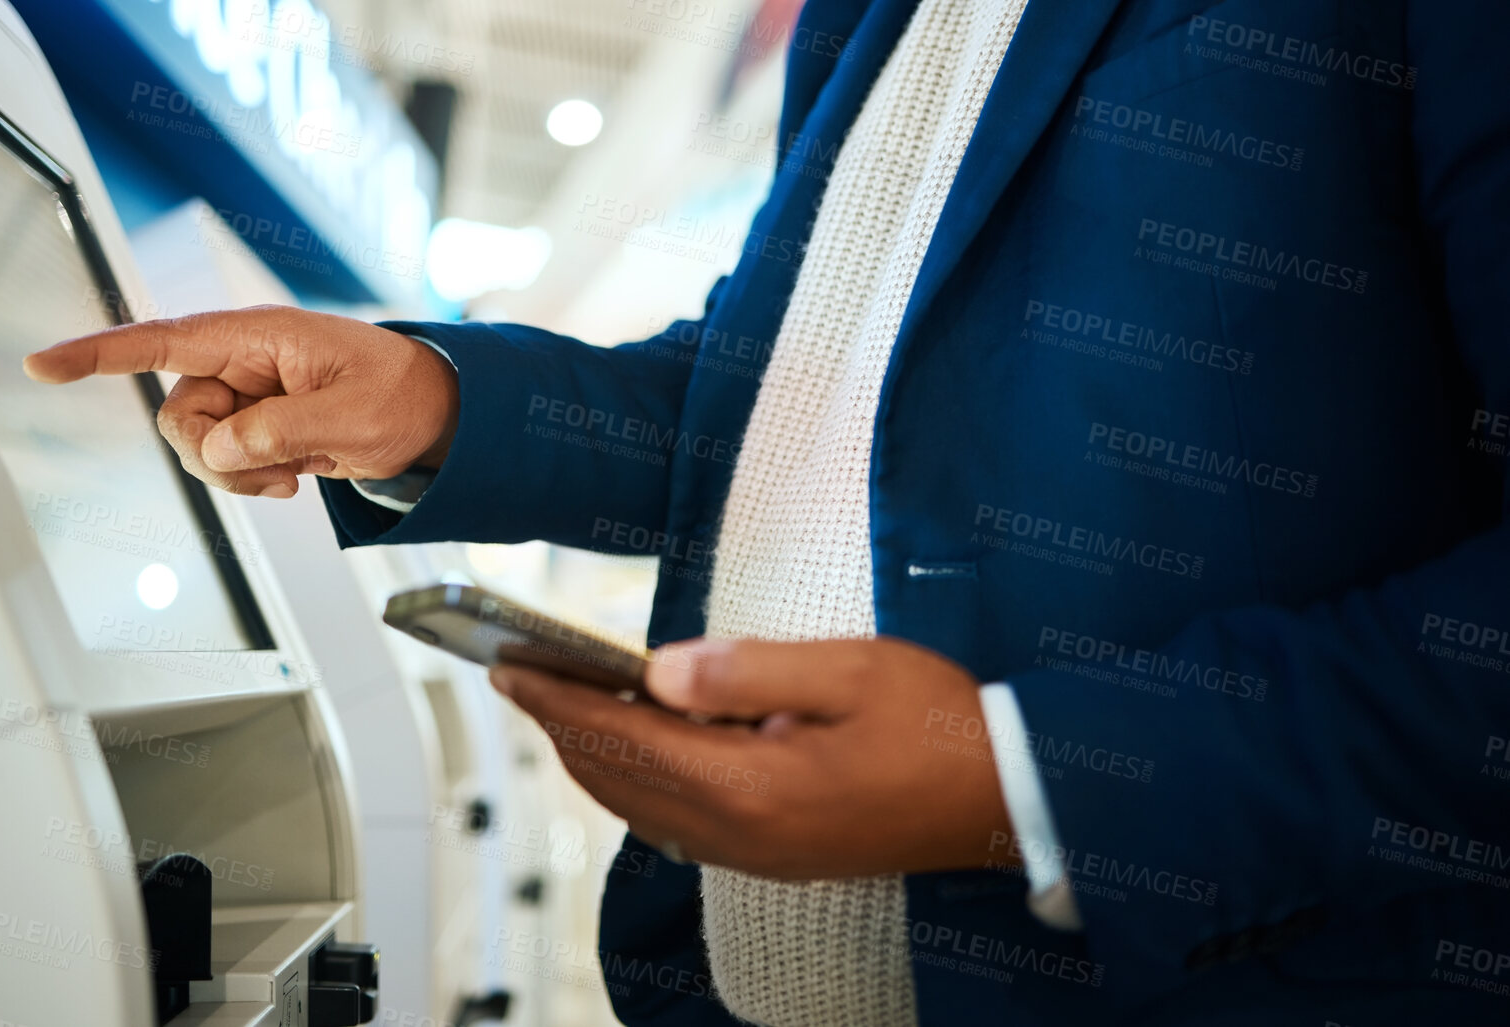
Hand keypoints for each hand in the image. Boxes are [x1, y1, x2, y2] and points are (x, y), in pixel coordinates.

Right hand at [22, 306, 457, 497]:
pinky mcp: (254, 425)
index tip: (42, 365)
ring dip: (237, 474)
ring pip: (197, 446)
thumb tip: (218, 450)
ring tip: (296, 471)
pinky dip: (251, 480)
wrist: (433, 413)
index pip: (162, 341)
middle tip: (276, 469)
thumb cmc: (402, 395)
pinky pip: (223, 462)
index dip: (98, 353)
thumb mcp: (350, 417)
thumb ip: (279, 432)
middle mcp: (242, 361)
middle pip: (178, 416)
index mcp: (258, 337)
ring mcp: (246, 394)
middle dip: (214, 455)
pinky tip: (295, 476)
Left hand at [492, 636, 1014, 878]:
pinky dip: (637, 780)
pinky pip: (677, 821)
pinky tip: (636, 747)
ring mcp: (757, 853)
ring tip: (563, 703)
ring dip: (594, 755)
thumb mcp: (849, 673)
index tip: (511, 666)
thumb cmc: (940, 729)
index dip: (561, 699)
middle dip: (561, 725)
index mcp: (754, 787)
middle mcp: (743, 833)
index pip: (625, 738)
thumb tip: (659, 671)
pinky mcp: (775, 853)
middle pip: (618, 779)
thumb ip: (746, 670)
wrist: (1007, 799)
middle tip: (520, 676)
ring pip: (642, 806)